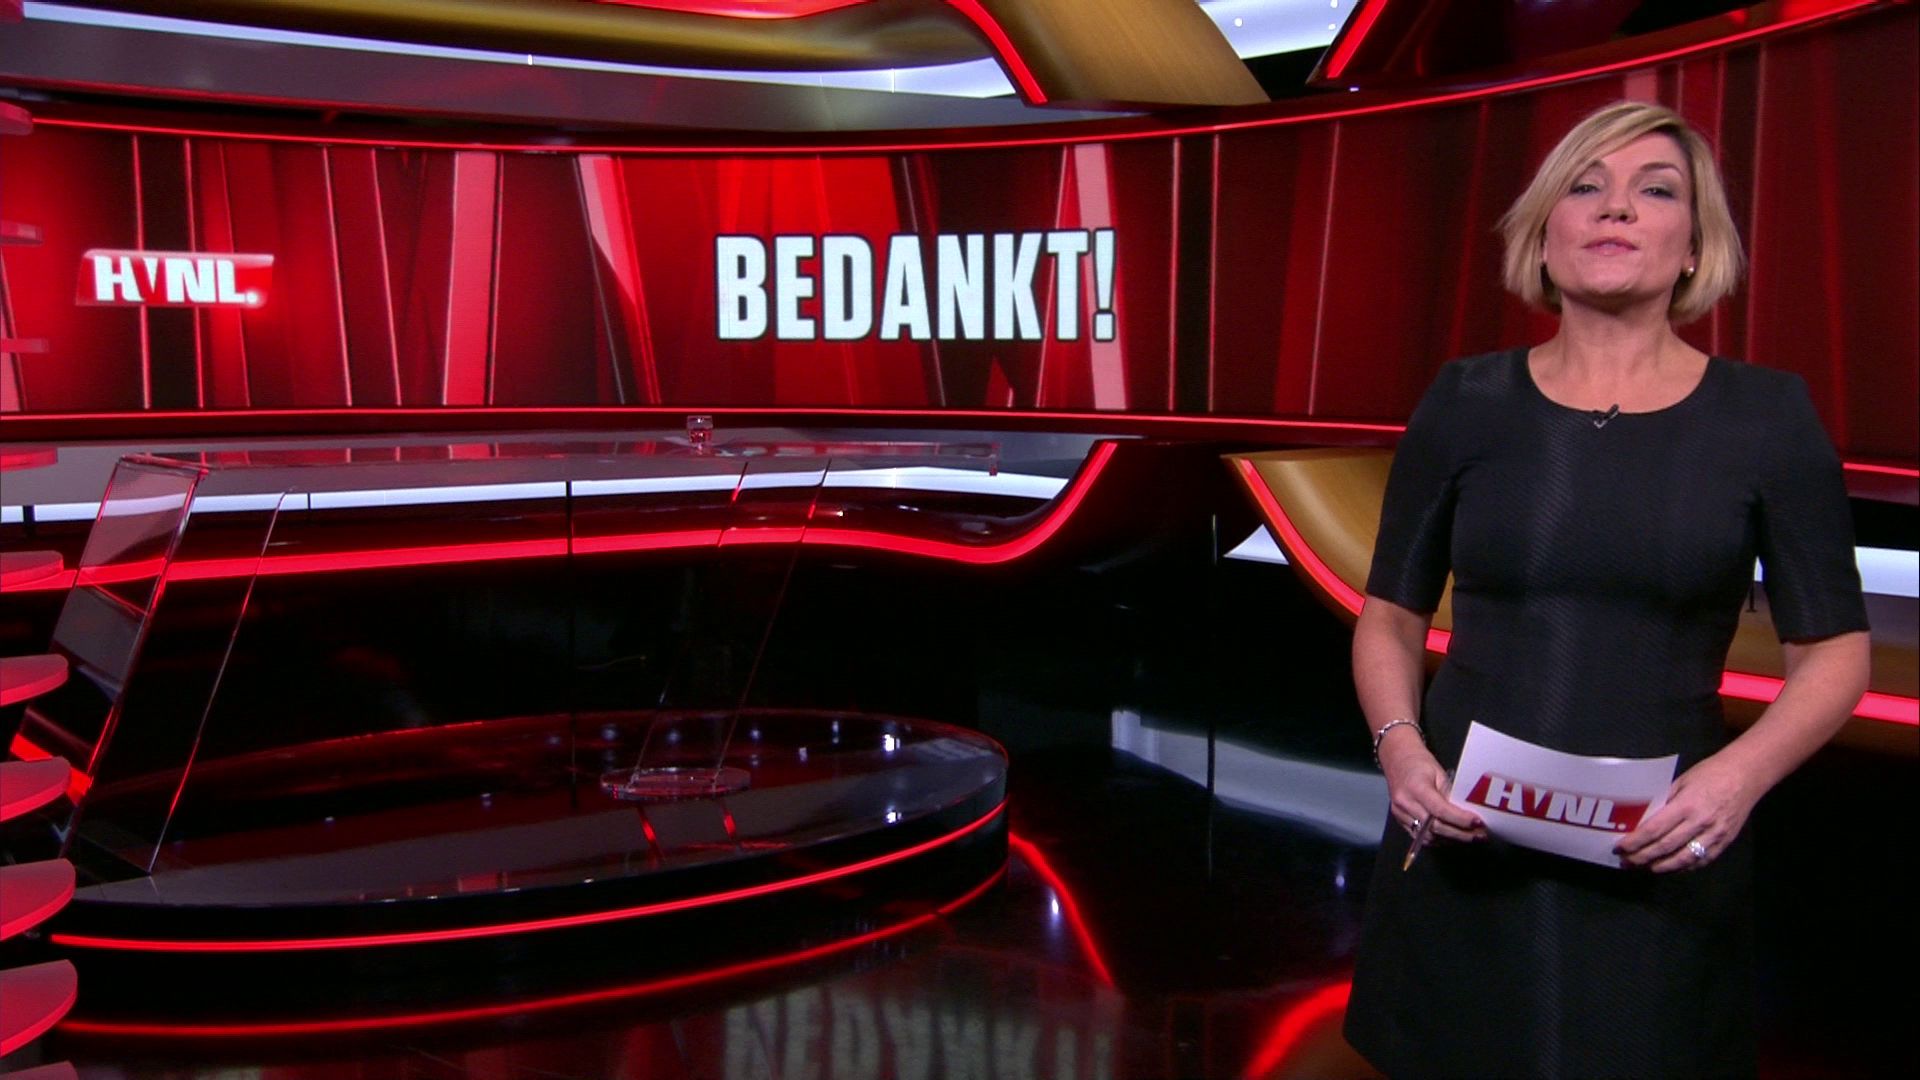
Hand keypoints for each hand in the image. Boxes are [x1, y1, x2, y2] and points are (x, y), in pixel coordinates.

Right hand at [1379, 733, 1484, 843]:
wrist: (1396, 758)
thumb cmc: (1419, 762)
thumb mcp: (1439, 773)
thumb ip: (1450, 794)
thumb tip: (1467, 813)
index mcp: (1415, 787)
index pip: (1440, 810)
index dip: (1460, 819)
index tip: (1477, 823)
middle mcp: (1404, 803)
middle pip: (1434, 827)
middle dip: (1459, 834)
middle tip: (1479, 835)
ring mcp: (1400, 813)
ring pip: (1427, 836)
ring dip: (1450, 839)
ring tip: (1468, 837)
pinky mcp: (1399, 820)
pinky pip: (1420, 836)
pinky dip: (1437, 838)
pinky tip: (1450, 835)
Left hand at [1615, 753, 1758, 872]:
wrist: (1746, 775)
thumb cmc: (1710, 773)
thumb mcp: (1680, 782)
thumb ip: (1664, 802)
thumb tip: (1644, 820)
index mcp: (1686, 804)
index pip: (1655, 829)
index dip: (1636, 842)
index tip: (1620, 848)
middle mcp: (1700, 822)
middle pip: (1666, 847)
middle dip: (1643, 857)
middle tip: (1627, 862)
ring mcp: (1715, 835)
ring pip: (1683, 859)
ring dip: (1661, 866)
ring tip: (1645, 868)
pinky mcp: (1725, 842)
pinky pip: (1702, 861)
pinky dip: (1684, 867)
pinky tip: (1670, 867)